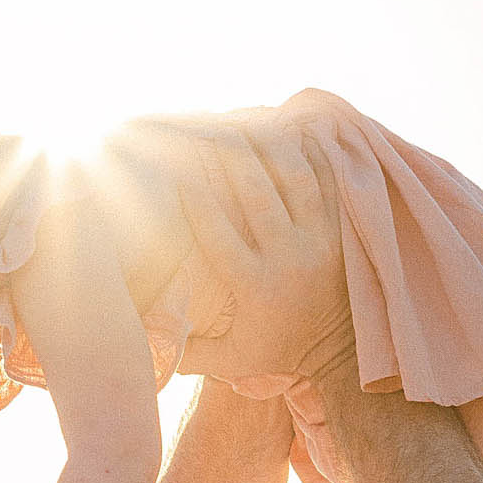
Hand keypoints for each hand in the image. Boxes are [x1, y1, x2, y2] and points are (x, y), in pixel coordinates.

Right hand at [176, 128, 351, 384]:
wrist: (339, 350)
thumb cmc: (277, 349)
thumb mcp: (231, 359)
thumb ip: (190, 351)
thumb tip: (142, 338)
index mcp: (255, 286)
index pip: (217, 232)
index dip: (194, 198)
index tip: (174, 171)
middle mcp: (287, 257)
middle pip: (255, 193)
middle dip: (228, 155)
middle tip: (207, 128)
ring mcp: (318, 239)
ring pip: (293, 178)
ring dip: (267, 145)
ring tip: (244, 122)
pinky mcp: (340, 229)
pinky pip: (326, 180)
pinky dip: (308, 153)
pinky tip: (288, 129)